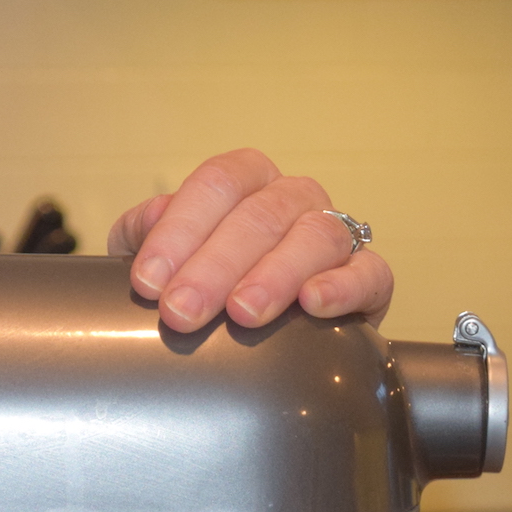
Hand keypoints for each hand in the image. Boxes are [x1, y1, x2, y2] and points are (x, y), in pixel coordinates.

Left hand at [108, 149, 392, 333]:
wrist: (253, 331)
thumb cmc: (198, 279)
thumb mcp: (157, 253)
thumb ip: (142, 232)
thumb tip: (151, 219)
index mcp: (244, 180)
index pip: (216, 184)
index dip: (179, 230)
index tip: (148, 281)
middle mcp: (292, 197)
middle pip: (258, 216)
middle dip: (213, 268)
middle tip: (181, 311)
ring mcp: (335, 232)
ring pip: (314, 238)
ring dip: (273, 276)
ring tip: (241, 313)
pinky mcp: (369, 278)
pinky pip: (369, 272)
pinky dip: (342, 286)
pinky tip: (311, 304)